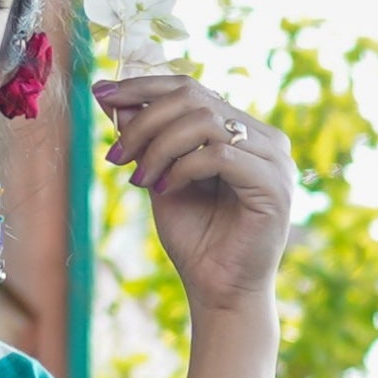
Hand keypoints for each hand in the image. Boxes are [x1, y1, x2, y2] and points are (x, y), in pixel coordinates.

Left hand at [99, 72, 296, 320]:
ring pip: (206, 122)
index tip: (102, 93)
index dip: (144, 87)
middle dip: (145, 121)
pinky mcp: (274, 187)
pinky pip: (219, 155)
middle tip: (116, 154)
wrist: (219, 291)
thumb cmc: (195, 237)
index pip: (192, 88)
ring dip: (159, 147)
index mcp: (244, 132)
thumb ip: (144, 136)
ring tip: (140, 179)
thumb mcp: (159, 175)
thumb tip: (108, 95)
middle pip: (196, 98)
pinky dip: (183, 168)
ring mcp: (276, 162)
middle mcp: (267, 140)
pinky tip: (165, 190)